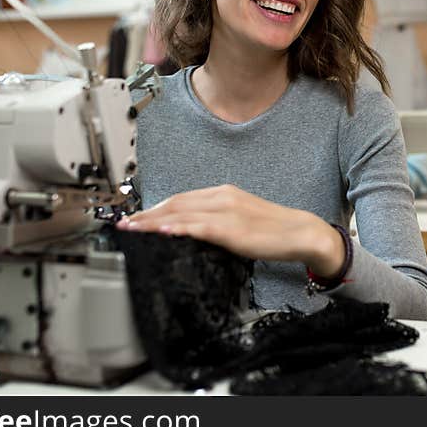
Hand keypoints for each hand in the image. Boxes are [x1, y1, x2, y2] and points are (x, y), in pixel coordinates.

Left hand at [116, 184, 344, 276]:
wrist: (302, 233)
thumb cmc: (273, 230)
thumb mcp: (240, 219)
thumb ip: (216, 221)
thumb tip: (190, 230)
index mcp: (223, 193)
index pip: (181, 199)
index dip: (156, 208)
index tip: (136, 218)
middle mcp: (223, 197)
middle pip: (176, 203)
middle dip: (147, 214)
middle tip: (124, 224)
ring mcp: (228, 212)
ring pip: (183, 213)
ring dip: (154, 222)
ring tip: (134, 229)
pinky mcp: (235, 228)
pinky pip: (202, 226)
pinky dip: (181, 228)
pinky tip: (166, 231)